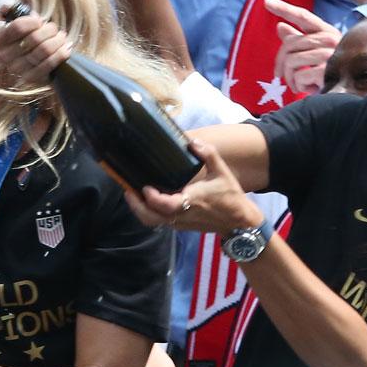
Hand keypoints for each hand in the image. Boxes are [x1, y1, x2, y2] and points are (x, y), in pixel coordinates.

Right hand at [0, 12, 71, 84]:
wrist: (38, 61)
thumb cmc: (30, 39)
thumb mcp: (22, 24)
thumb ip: (15, 13)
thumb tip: (5, 7)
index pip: (16, 27)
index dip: (32, 22)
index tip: (40, 21)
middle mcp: (5, 56)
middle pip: (34, 38)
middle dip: (49, 30)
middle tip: (54, 29)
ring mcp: (18, 69)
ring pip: (44, 50)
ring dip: (58, 41)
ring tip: (61, 38)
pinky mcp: (31, 78)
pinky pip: (49, 64)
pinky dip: (61, 54)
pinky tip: (66, 49)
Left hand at [124, 139, 262, 235]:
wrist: (239, 223)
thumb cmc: (231, 197)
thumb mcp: (222, 172)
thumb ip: (209, 154)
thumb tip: (193, 141)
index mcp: (191, 202)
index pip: (165, 205)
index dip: (152, 197)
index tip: (145, 186)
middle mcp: (182, 215)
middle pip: (150, 217)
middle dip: (136, 205)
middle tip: (127, 189)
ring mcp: (179, 222)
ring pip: (152, 221)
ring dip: (140, 209)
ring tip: (132, 193)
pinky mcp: (179, 225)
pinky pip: (158, 221)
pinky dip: (148, 212)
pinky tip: (146, 198)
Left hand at [266, 0, 339, 95]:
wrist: (353, 95)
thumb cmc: (332, 74)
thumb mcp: (315, 55)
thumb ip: (298, 40)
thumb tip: (280, 26)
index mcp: (327, 32)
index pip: (303, 16)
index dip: (284, 8)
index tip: (266, 1)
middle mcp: (331, 39)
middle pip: (290, 43)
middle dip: (280, 62)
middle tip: (280, 75)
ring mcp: (330, 54)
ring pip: (291, 61)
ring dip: (290, 78)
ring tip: (298, 85)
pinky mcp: (327, 71)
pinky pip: (298, 76)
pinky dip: (299, 86)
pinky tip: (309, 89)